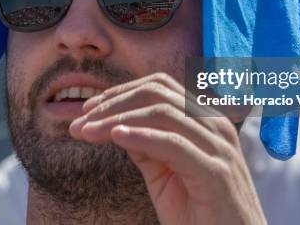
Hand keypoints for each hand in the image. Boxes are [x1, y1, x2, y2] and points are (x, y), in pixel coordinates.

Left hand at [69, 72, 267, 224]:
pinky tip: (115, 137)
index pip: (160, 87)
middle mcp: (215, 125)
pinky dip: (140, 136)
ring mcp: (219, 147)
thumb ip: (147, 145)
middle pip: (157, 93)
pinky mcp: (216, 173)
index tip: (89, 110)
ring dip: (116, 119)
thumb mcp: (166, 173)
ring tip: (87, 132)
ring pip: (161, 113)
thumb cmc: (201, 213)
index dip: (121, 92)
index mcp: (205, 120)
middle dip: (113, 103)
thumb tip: (117, 125)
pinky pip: (173, 144)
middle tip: (80, 122)